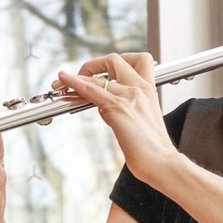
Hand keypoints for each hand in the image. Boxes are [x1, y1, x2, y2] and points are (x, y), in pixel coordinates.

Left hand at [58, 52, 174, 186]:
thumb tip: (108, 109)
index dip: (117, 62)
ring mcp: (129, 96)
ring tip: (61, 82)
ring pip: (98, 77)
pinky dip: (74, 83)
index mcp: (150, 90)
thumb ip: (129, 110)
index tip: (103, 71)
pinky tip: (64, 80)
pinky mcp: (117, 108)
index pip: (138, 60)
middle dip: (93, 65)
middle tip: (81, 76)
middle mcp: (140, 88)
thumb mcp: (143, 121)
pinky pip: (91, 90)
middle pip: (115, 60)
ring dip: (76, 77)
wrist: (161, 162)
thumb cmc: (154, 149)